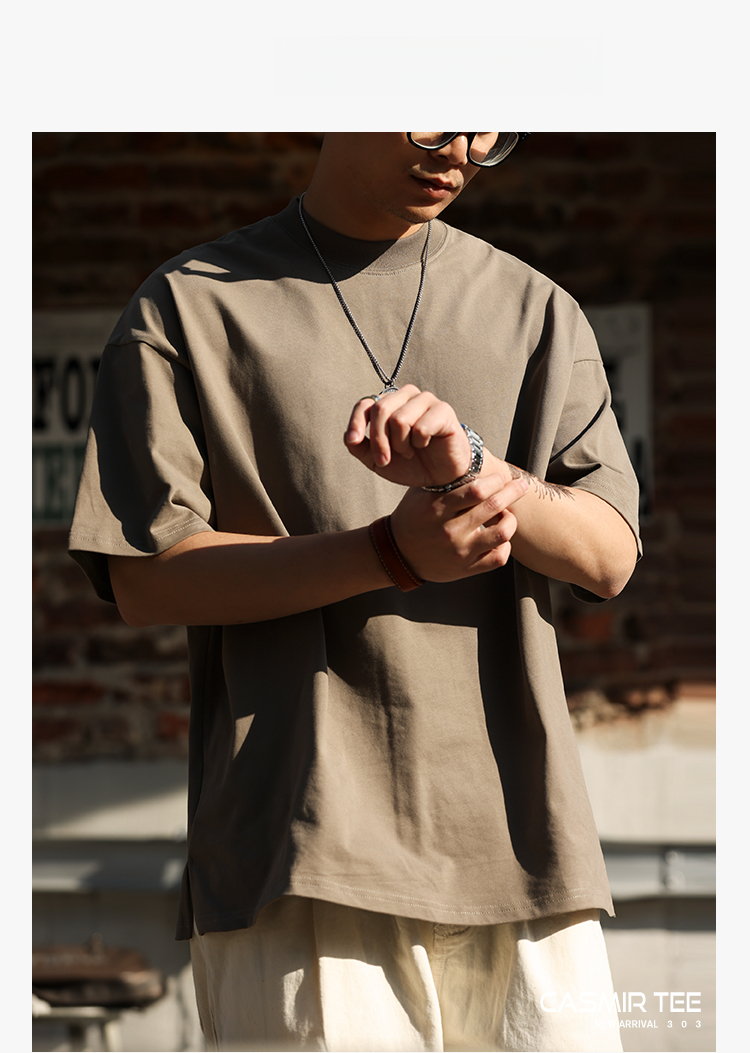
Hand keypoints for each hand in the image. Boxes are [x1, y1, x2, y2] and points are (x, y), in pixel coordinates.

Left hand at [344, 385, 471, 487]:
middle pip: (381, 409)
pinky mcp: (443, 410)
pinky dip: (420, 442)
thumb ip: (360, 448)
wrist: (440, 476)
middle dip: (379, 440)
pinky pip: (421, 427)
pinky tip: (426, 444)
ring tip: (409, 451)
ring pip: (399, 418)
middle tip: (385, 459)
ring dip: (401, 444)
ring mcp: (425, 400)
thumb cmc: (410, 463)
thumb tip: (350, 438)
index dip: (356, 423)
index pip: (365, 404)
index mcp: (388, 403)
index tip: (354, 441)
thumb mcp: (378, 461)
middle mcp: (405, 396)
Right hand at [389, 472, 529, 581]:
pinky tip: (499, 537)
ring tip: (507, 514)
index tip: (500, 477)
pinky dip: (505, 545)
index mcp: (437, 509)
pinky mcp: (465, 569)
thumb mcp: (421, 494)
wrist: (397, 554)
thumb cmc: (413, 517)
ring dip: (510, 520)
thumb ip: (445, 481)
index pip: (477, 490)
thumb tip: (475, 462)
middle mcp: (450, 531)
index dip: (495, 480)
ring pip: (502, 534)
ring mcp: (459, 552)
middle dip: (512, 492)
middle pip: (493, 507)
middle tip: (519, 485)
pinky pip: (498, 558)